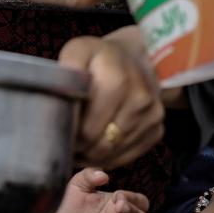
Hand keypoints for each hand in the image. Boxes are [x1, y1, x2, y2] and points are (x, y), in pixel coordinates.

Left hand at [60, 26, 164, 169]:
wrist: (133, 58)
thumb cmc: (97, 60)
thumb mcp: (77, 54)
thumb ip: (65, 76)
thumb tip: (56, 107)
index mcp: (116, 77)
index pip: (90, 125)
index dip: (72, 136)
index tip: (60, 134)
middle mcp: (140, 95)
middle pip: (102, 142)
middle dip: (80, 148)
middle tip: (65, 144)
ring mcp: (152, 113)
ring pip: (113, 152)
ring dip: (91, 156)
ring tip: (77, 147)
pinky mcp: (157, 129)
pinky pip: (127, 156)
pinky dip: (107, 158)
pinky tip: (94, 149)